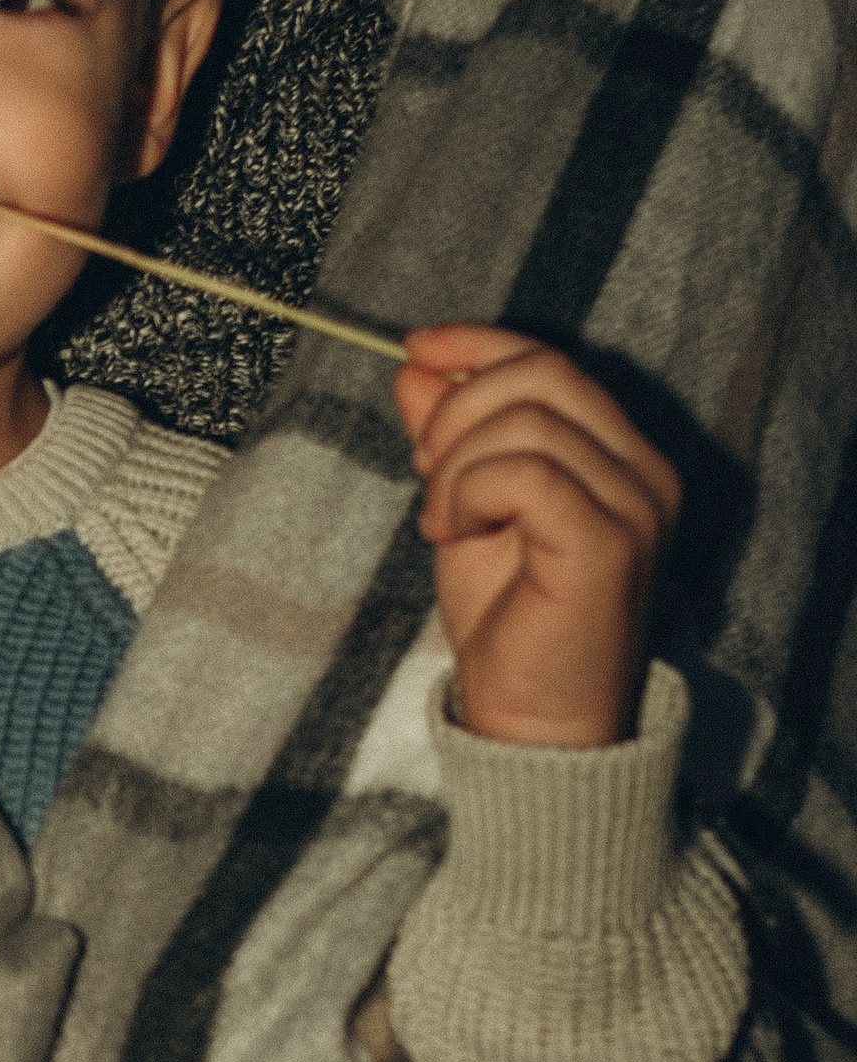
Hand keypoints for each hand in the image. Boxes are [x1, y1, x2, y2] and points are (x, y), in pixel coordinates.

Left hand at [393, 324, 679, 747]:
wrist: (534, 719)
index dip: (480, 343)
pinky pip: (526, 473)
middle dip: (458, 410)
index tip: (416, 345)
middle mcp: (645, 471)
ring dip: (457, 464)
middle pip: (543, 377)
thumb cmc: (508, 620)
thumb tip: (417, 366)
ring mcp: (637, 504)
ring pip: (528, 422)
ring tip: (445, 520)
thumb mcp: (464, 506)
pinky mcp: (612, 541)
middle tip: (425, 470)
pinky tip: (454, 532)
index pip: (553, 364)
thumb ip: (450, 436)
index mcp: (620, 455)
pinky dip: (470, 492)